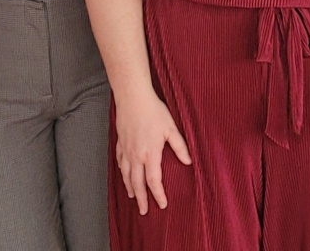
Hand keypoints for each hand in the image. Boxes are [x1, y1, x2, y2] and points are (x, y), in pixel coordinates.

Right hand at [113, 90, 191, 214]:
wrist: (132, 97)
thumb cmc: (153, 111)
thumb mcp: (171, 127)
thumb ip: (180, 146)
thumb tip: (189, 162)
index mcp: (150, 154)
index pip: (154, 181)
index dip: (158, 194)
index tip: (162, 204)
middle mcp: (136, 155)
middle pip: (137, 183)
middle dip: (142, 199)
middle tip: (144, 211)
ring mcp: (126, 149)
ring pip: (126, 175)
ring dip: (130, 188)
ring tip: (133, 198)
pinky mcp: (120, 142)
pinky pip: (120, 162)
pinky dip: (122, 172)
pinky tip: (124, 174)